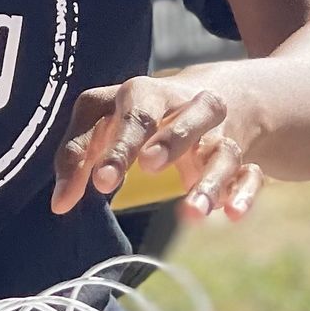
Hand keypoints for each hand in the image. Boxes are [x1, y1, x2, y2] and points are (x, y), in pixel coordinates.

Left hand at [50, 68, 264, 223]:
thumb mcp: (105, 122)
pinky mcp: (242, 160)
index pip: (136, 113)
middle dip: (171, 139)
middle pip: (192, 114)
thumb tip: (60, 204)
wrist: (216, 95)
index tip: (103, 184)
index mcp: (149, 94)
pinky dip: (243, 193)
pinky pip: (250, 174)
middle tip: (149, 167)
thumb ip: (78, 157)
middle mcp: (191, 108)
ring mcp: (220, 135)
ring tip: (191, 214)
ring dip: (210, 180)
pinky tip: (231, 216)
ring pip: (223, 150)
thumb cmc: (141, 114)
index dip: (120, 146)